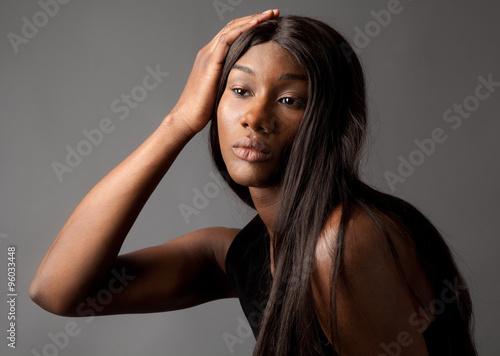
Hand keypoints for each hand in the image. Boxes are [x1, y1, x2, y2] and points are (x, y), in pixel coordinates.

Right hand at [168, 9, 278, 133]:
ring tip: (270, 14)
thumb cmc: (204, 110)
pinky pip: (227, 39)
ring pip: (231, 28)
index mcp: (212, 57)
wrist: (187, 118)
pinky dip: (242, 30)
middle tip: (273, 13)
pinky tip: (256, 25)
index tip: (269, 23)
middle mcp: (208, 52)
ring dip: (252, 19)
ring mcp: (208, 55)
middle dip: (254, 18)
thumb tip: (251, 86)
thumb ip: (233, 82)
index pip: (233, 34)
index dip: (250, 26)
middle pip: (233, 26)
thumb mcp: (223, 91)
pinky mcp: (210, 62)